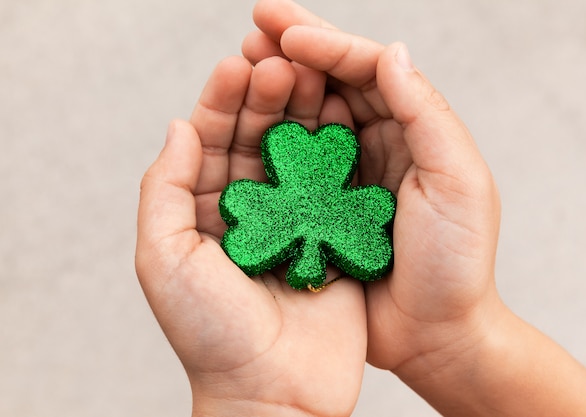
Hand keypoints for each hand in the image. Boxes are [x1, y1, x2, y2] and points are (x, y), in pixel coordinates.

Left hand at [136, 55, 366, 416]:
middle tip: (281, 62)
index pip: (208, 141)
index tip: (237, 65)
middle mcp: (248, 212)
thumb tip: (179, 125)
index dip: (220, 102)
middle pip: (253, 140)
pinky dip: (336, 149)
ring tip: (311, 75)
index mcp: (203, 212)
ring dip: (301, 114)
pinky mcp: (330, 235)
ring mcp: (292, 221)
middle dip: (264, 98)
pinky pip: (332, 184)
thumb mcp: (163, 259)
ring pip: (295, 154)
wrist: (276, 392)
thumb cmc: (211, 334)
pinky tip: (343, 117)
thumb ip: (164, 188)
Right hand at [245, 0, 501, 381]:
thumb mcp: (457, 183)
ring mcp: (349, 175)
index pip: (369, 70)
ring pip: (310, 117)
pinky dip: (271, 139)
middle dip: (295, 50)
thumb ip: (427, 114)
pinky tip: (245, 123)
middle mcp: (381, 144)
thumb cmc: (455, 264)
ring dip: (278, 88)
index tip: (282, 31)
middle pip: (334, 83)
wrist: (434, 334)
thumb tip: (391, 52)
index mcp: (416, 130)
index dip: (327, 44)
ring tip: (241, 63)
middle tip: (254, 27)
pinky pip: (294, 165)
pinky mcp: (324, 208)